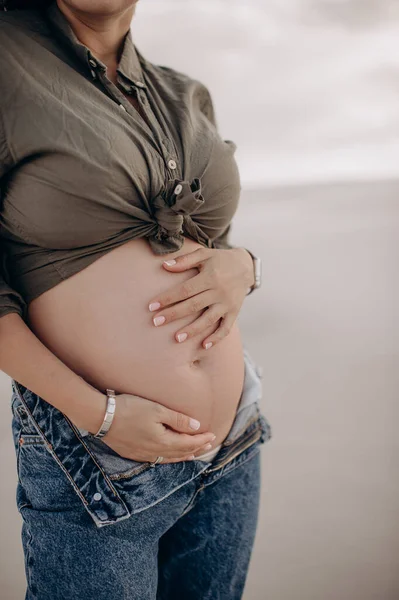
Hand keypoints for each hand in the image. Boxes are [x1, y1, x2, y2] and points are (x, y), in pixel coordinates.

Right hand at [100, 393, 216, 463]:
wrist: (102, 417)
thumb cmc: (130, 408)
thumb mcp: (157, 409)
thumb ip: (178, 419)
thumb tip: (197, 427)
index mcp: (163, 441)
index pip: (188, 443)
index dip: (201, 440)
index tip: (213, 435)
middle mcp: (154, 451)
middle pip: (180, 452)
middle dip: (196, 448)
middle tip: (209, 444)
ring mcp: (143, 454)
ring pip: (169, 458)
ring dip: (183, 455)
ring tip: (194, 454)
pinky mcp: (133, 453)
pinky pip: (157, 460)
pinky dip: (168, 458)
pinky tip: (169, 456)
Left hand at [148, 247, 253, 348]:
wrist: (246, 266)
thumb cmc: (219, 260)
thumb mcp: (204, 254)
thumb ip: (184, 260)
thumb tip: (164, 266)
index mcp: (210, 277)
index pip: (185, 290)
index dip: (168, 298)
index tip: (151, 306)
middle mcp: (219, 291)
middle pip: (193, 306)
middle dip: (174, 314)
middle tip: (156, 322)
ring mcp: (227, 304)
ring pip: (208, 319)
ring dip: (192, 330)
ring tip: (176, 338)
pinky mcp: (234, 312)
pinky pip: (226, 328)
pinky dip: (216, 338)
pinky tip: (204, 346)